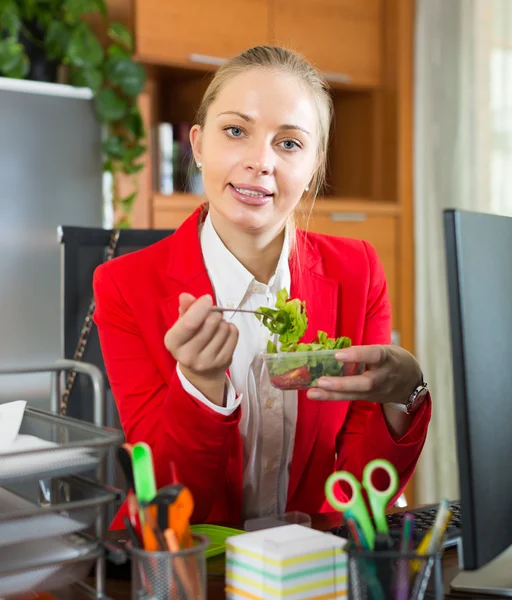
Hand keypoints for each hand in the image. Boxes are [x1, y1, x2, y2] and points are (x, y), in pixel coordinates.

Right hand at [164, 293, 238, 405]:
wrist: (200, 372)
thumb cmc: (189, 341)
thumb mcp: (182, 325)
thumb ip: (185, 309)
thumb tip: (186, 296)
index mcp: (172, 343)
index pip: (189, 324)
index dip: (201, 307)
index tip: (207, 299)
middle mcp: (187, 356)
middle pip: (210, 322)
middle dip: (213, 314)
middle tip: (210, 317)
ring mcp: (207, 362)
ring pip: (223, 328)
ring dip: (222, 322)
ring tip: (215, 328)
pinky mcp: (224, 362)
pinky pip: (234, 334)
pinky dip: (231, 329)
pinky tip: (223, 334)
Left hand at [307, 345, 422, 404]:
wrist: (411, 382)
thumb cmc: (392, 359)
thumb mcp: (384, 350)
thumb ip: (364, 351)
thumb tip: (333, 349)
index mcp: (388, 358)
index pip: (374, 355)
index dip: (357, 355)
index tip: (338, 354)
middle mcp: (383, 377)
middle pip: (365, 383)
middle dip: (343, 384)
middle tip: (321, 381)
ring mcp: (377, 391)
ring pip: (355, 395)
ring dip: (331, 394)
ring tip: (311, 393)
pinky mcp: (369, 398)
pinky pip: (350, 398)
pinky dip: (332, 396)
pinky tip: (315, 394)